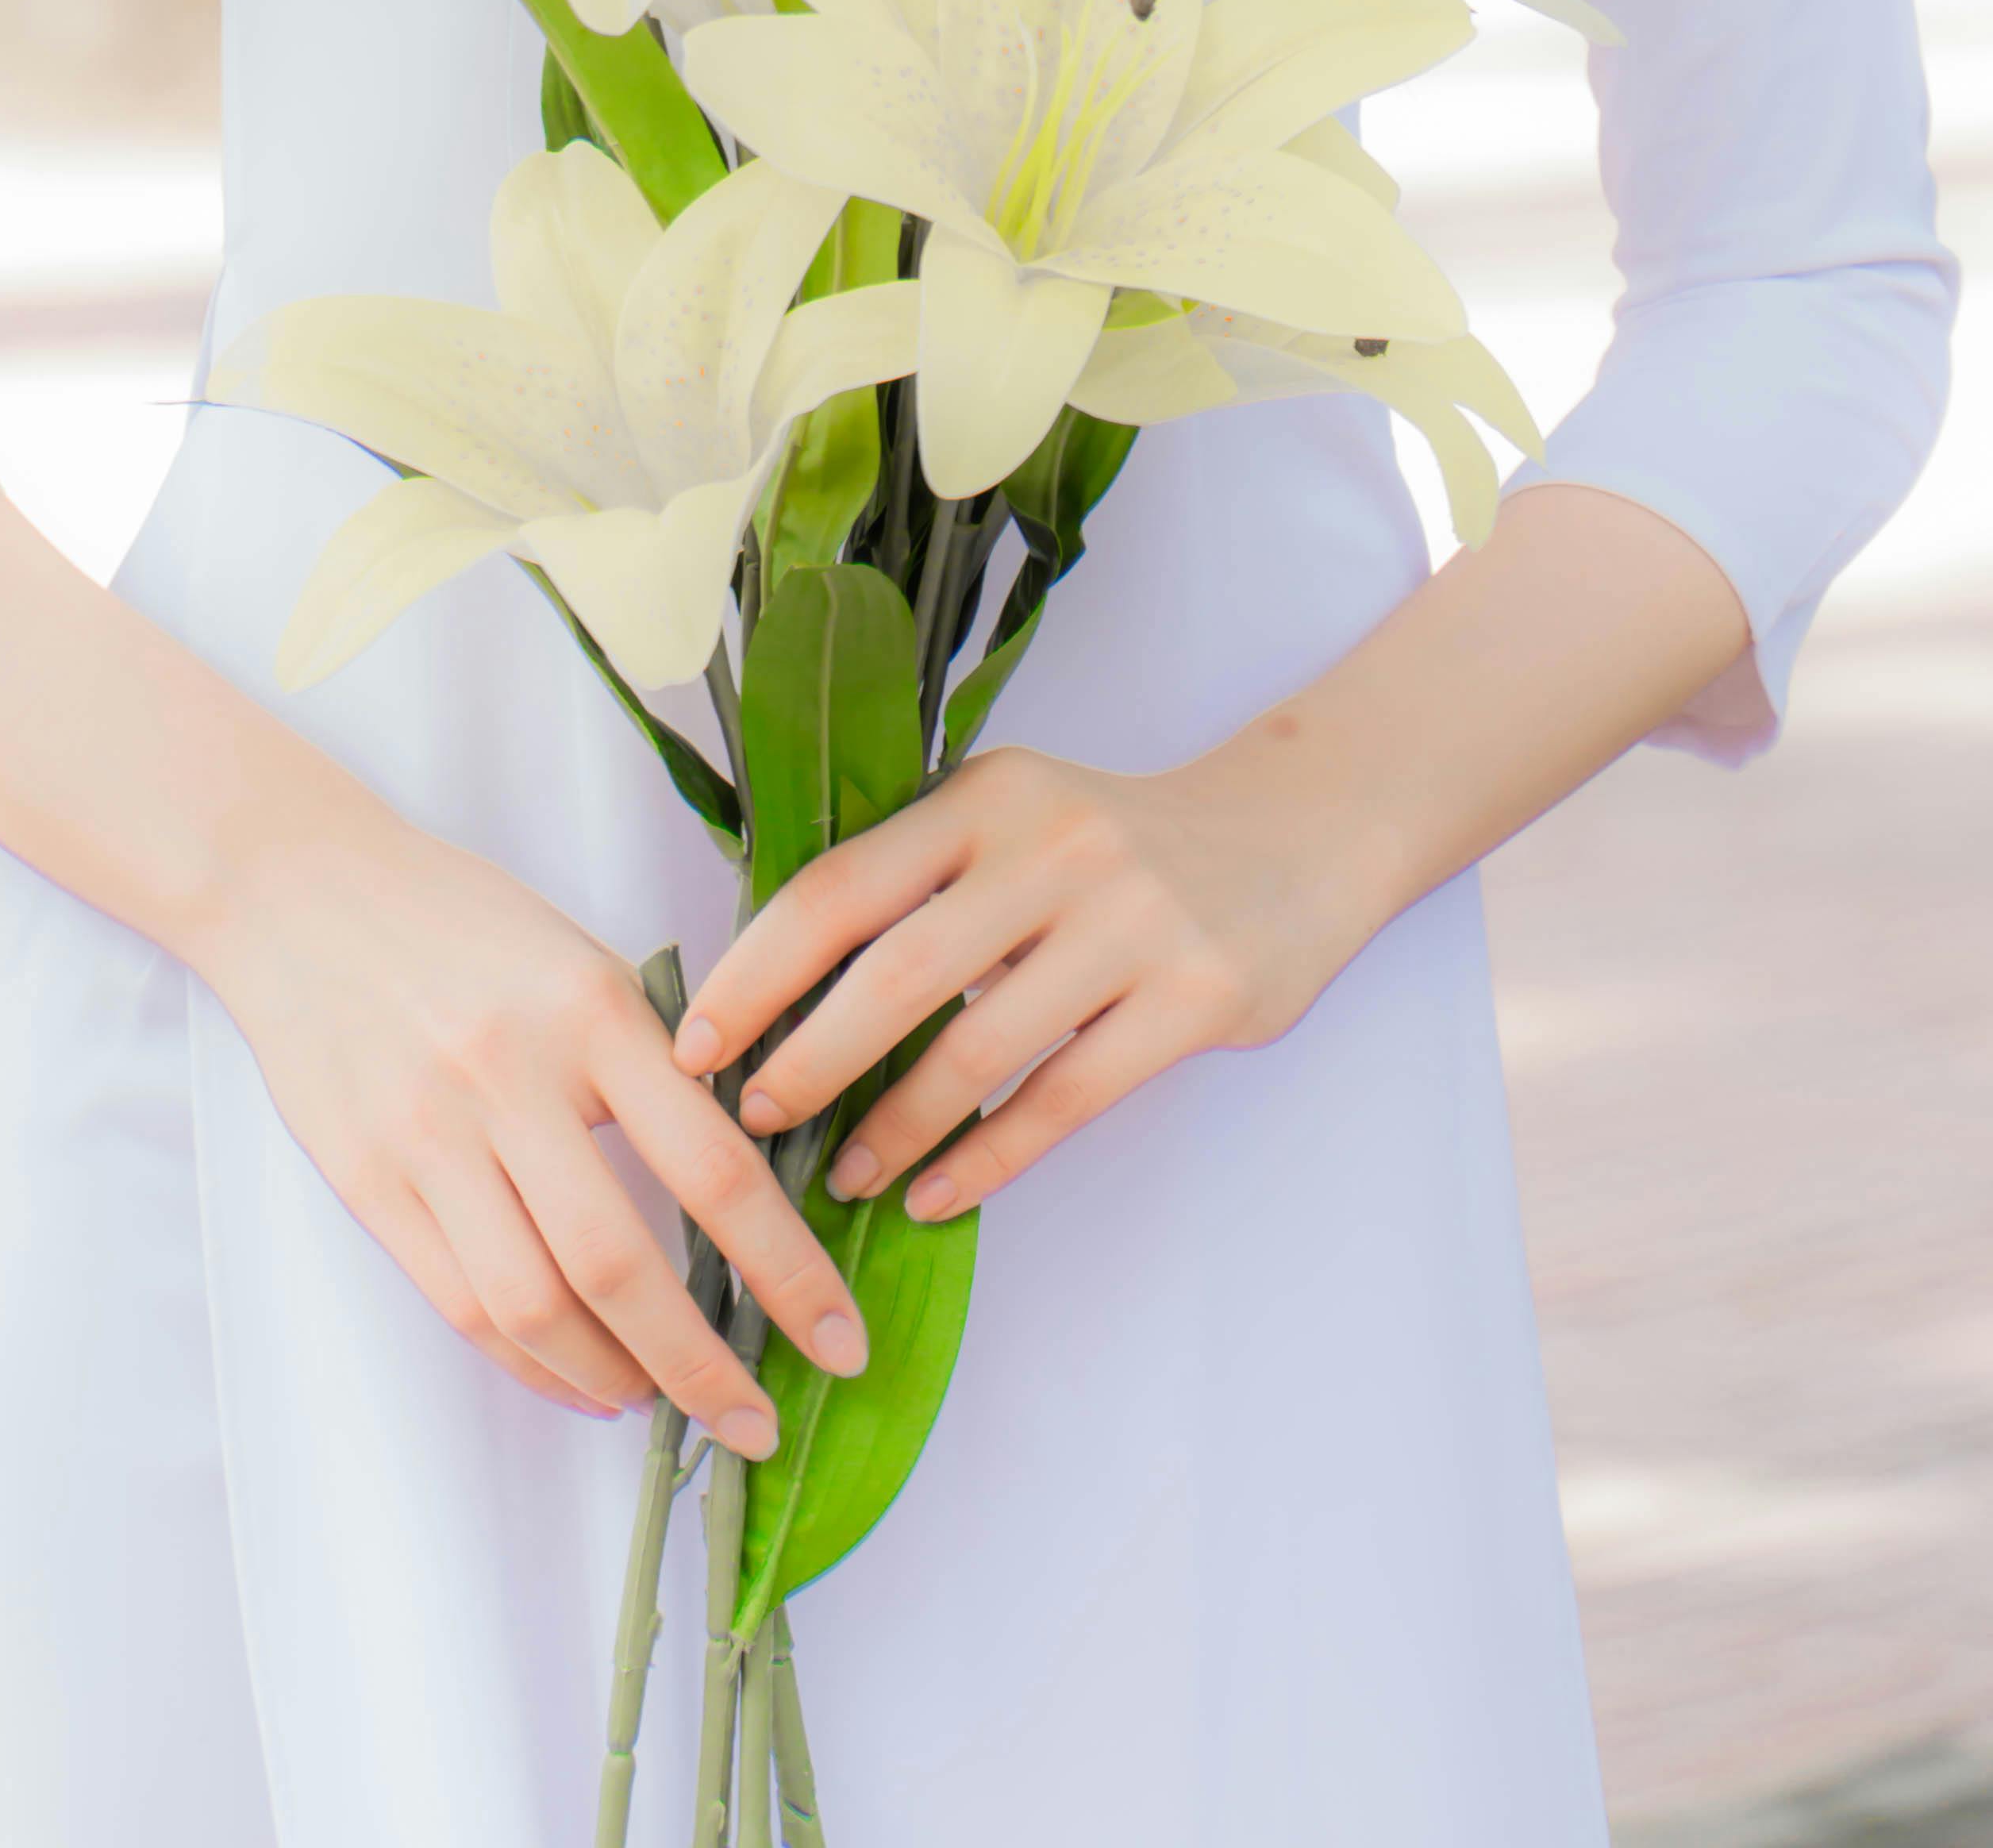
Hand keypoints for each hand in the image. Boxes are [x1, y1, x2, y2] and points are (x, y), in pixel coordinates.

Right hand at [194, 776, 872, 1446]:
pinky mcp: (368, 1182)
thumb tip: (734, 1189)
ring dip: (617, 1378)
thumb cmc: (461, 920)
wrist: (301, 891)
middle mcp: (512, 1079)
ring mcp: (431, 1138)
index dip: (787, 1272)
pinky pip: (464, 1306)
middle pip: (622, 1266)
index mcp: (591, 1012)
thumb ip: (649, 1064)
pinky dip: (535, 1365)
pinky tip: (585, 1381)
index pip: (714, 1169)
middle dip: (705, 1367)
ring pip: (537, 1307)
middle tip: (758, 1423)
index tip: (838, 1338)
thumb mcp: (582, 960)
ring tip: (666, 1406)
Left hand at [670, 740, 1372, 1223]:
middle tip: (752, 1121)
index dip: (759, 973)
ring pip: (979, 1053)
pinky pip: (1065, 1100)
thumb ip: (921, 877)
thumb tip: (779, 986)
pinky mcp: (1194, 997)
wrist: (1294, 833)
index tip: (698, 1042)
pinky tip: (937, 1195)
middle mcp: (1053, 848)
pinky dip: (989, 1160)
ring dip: (894, 1128)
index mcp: (987, 798)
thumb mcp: (1015, 816)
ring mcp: (1131, 923)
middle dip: (808, 1061)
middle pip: (896, 975)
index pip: (841, 887)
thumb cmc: (1116, 840)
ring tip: (842, 1175)